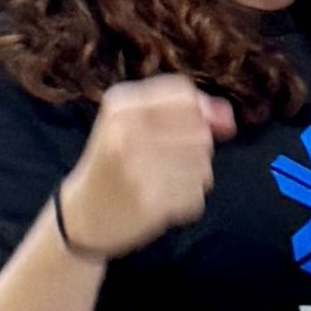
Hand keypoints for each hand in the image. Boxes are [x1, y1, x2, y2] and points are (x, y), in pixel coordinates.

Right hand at [56, 74, 231, 256]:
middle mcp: (126, 131)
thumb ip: (184, 112)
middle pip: (199, 131)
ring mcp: (137, 167)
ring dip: (193, 177)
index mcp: (120, 105)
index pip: (185, 95)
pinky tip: (162, 201)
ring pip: (202, 165)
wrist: (82, 215)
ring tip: (164, 181)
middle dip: (196, 148)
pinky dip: (187, 200)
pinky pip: (195, 195)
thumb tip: (228, 118)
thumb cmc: (116, 162)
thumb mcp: (134, 123)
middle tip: (168, 161)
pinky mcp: (149, 201)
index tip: (198, 127)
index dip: (202, 111)